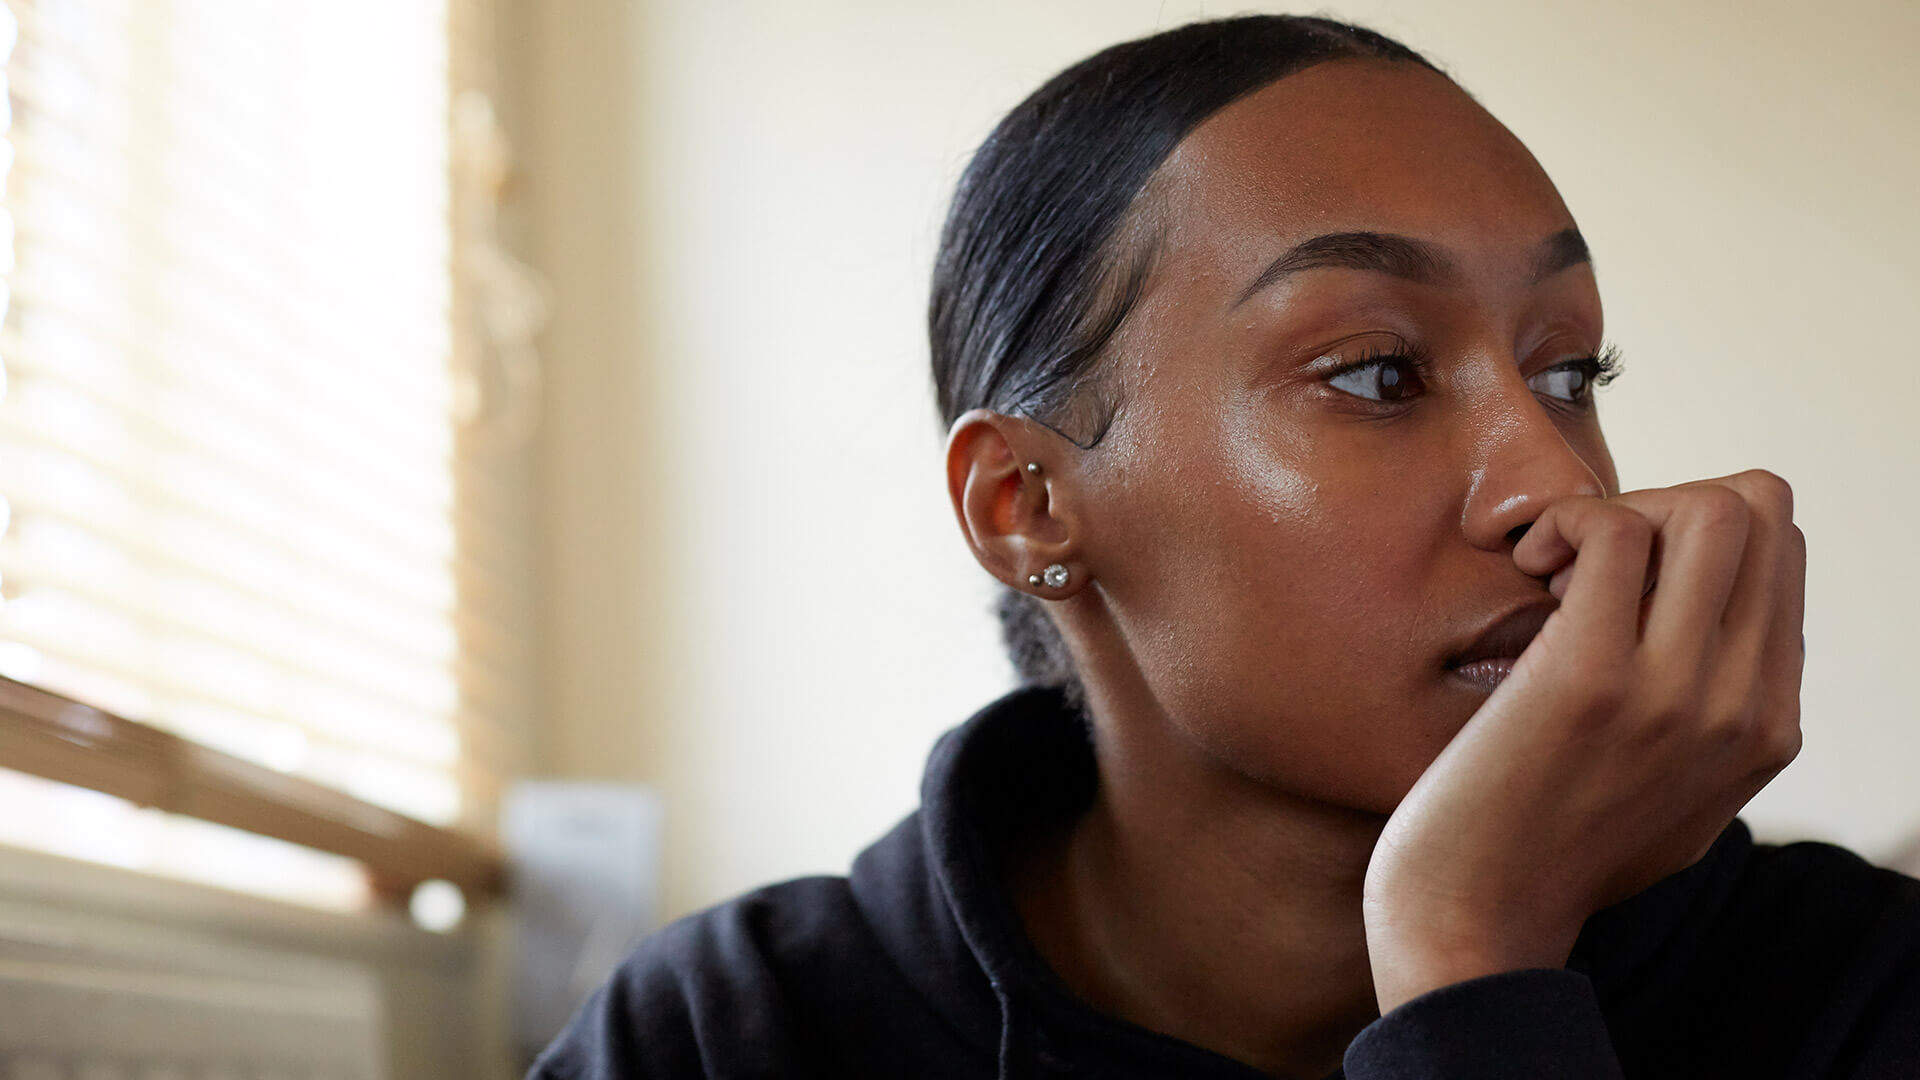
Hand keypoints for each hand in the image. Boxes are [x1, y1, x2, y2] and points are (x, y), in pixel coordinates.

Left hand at [1362, 469, 1806, 1012]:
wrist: (1474, 919)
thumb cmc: (1548, 847)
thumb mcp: (1676, 796)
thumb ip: (1714, 719)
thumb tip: (1714, 622)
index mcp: (1770, 726)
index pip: (1784, 554)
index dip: (1693, 533)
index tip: (1619, 580)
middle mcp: (1744, 706)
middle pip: (1761, 511)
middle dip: (1664, 500)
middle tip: (1585, 561)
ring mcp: (1677, 692)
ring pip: (1709, 507)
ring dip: (1617, 508)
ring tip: (1555, 567)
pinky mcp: (1592, 678)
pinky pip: (1615, 528)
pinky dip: (1565, 522)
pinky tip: (1526, 568)